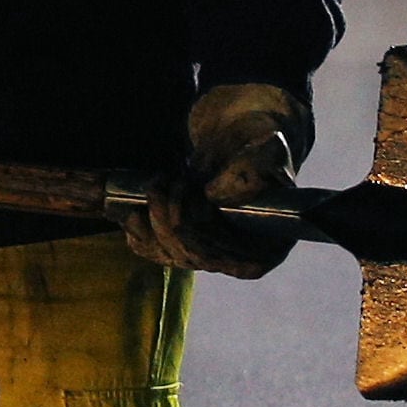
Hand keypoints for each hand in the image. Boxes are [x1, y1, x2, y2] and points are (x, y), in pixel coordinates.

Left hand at [119, 82, 309, 278]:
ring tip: (159, 184)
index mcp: (269, 248)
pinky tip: (137, 211)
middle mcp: (239, 262)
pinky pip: (153, 252)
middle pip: (196, 256)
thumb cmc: (257, 148)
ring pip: (171, 254)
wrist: (235, 144)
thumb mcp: (267, 151)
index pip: (231, 258)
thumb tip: (215, 196)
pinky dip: (140, 232)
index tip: (190, 190)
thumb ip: (251, 171)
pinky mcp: (181, 249)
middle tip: (169, 180)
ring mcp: (208, 258)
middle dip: (174, 216)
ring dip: (156, 218)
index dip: (204, 229)